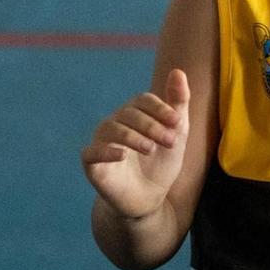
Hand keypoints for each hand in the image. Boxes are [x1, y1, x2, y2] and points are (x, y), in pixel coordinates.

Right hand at [81, 68, 190, 218]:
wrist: (149, 199)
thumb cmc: (160, 164)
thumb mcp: (177, 133)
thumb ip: (178, 103)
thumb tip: (178, 70)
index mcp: (134, 114)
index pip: (143, 100)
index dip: (160, 108)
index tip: (177, 122)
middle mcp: (114, 123)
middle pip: (129, 114)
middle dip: (152, 125)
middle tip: (170, 141)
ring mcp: (101, 142)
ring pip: (111, 129)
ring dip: (133, 137)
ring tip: (150, 149)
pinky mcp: (91, 163)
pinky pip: (92, 152)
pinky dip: (106, 151)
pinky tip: (122, 155)